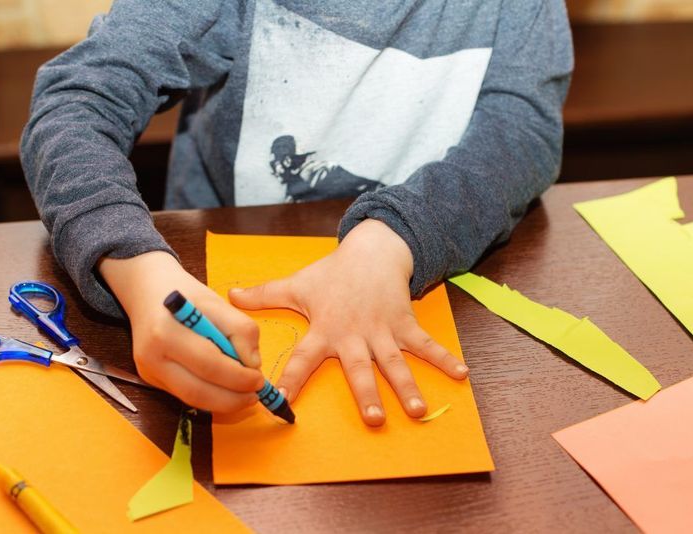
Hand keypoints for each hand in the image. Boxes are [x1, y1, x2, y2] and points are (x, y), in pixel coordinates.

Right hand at [98, 251, 264, 412]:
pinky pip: (185, 395)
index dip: (239, 377)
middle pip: (197, 391)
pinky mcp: (150, 379)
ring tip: (245, 395)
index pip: (208, 364)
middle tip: (256, 393)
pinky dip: (210, 396)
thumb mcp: (216, 301)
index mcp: (166, 332)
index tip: (260, 378)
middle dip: (232, 398)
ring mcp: (148, 371)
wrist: (146, 289)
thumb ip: (240, 329)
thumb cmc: (184, 293)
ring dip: (223, 402)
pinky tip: (227, 390)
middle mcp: (151, 356)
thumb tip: (253, 363)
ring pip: (191, 400)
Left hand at [229, 219, 468, 425]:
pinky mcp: (405, 323)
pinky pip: (426, 344)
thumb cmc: (332, 273)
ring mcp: (382, 330)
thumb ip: (264, 293)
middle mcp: (354, 334)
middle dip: (367, 395)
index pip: (302, 359)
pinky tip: (463, 375)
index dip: (290, 381)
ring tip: (418, 411)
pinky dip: (445, 358)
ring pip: (395, 363)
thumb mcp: (297, 283)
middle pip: (359, 369)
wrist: (371, 250)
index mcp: (324, 329)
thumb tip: (230, 293)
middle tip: (374, 420)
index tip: (281, 405)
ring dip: (408, 386)